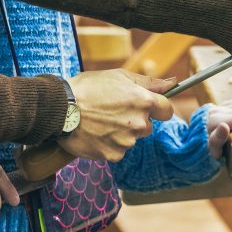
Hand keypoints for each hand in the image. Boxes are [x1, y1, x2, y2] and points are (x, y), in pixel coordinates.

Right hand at [59, 70, 173, 161]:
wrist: (59, 108)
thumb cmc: (88, 88)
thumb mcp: (120, 76)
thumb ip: (150, 82)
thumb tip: (172, 83)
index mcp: (143, 101)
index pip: (167, 110)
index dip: (159, 108)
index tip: (151, 107)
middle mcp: (139, 123)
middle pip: (148, 126)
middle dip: (136, 120)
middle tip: (114, 111)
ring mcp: (126, 141)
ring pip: (132, 138)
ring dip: (122, 132)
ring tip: (101, 121)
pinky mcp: (113, 154)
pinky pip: (118, 150)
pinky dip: (109, 144)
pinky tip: (96, 133)